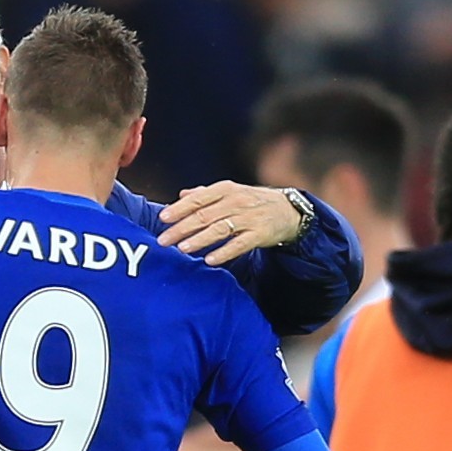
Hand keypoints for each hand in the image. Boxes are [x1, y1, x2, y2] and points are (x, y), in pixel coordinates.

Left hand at [157, 181, 299, 265]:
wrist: (288, 210)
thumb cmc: (252, 201)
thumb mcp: (230, 192)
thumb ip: (204, 194)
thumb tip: (180, 195)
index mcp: (225, 190)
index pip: (197, 199)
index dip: (179, 209)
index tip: (162, 219)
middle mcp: (235, 202)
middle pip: (204, 216)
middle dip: (181, 228)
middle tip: (164, 240)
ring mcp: (248, 218)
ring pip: (219, 230)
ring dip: (199, 240)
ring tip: (182, 249)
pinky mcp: (259, 234)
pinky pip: (239, 245)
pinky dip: (223, 252)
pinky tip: (209, 260)